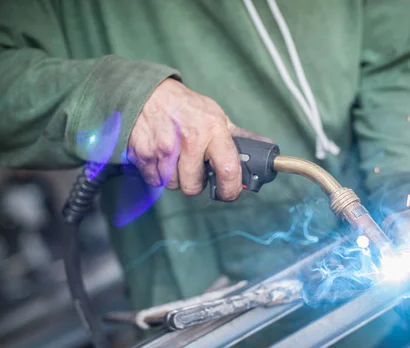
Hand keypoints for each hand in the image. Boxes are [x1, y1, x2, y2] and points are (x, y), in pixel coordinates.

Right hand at [127, 79, 270, 199]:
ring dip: (176, 178)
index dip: (230, 190)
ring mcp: (164, 148)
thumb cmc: (187, 107)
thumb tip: (266, 149)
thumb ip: (238, 137)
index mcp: (213, 130)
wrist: (149, 93)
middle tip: (195, 169)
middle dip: (196, 183)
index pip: (228, 170)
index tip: (229, 193)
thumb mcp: (216, 116)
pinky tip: (161, 156)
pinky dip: (158, 174)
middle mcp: (189, 140)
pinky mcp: (144, 153)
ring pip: (173, 185)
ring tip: (177, 158)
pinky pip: (154, 180)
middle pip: (193, 186)